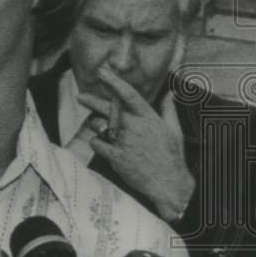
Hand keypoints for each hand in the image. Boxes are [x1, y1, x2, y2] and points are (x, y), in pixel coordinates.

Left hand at [78, 66, 194, 222]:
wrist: (169, 184)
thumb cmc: (172, 155)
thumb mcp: (174, 130)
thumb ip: (168, 109)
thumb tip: (170, 93)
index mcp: (148, 118)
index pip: (128, 94)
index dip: (113, 81)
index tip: (102, 72)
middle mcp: (134, 127)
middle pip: (106, 108)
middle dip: (91, 100)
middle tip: (81, 96)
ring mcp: (123, 142)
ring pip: (98, 125)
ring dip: (96, 125)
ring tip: (99, 126)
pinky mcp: (115, 157)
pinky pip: (96, 143)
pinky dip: (97, 143)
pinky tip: (104, 146)